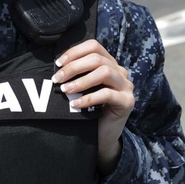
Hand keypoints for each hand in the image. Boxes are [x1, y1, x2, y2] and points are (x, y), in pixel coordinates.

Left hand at [55, 38, 133, 174]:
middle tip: (57, 79)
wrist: (103, 136)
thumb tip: (57, 67)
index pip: (94, 47)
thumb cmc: (91, 110)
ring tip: (65, 90)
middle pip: (97, 59)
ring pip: (105, 72)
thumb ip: (77, 75)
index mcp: (110, 64)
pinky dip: (88, 98)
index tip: (58, 63)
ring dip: (81, 80)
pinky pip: (107, 95)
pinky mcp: (127, 102)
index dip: (75, 52)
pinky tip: (75, 104)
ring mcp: (126, 86)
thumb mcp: (83, 89)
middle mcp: (120, 72)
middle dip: (74, 67)